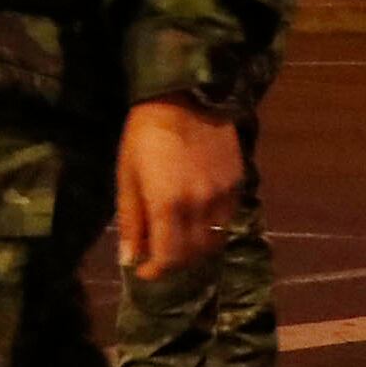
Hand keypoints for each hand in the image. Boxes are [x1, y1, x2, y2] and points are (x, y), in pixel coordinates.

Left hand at [114, 96, 241, 280]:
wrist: (185, 95)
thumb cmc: (144, 136)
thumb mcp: (127, 176)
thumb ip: (131, 220)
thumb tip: (130, 258)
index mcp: (168, 206)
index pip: (169, 258)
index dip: (156, 271)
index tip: (144, 271)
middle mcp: (200, 206)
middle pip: (193, 254)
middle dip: (174, 261)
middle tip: (160, 255)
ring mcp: (223, 195)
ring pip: (214, 240)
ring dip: (196, 248)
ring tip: (180, 240)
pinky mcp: (238, 183)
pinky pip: (228, 219)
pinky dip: (213, 228)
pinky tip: (199, 218)